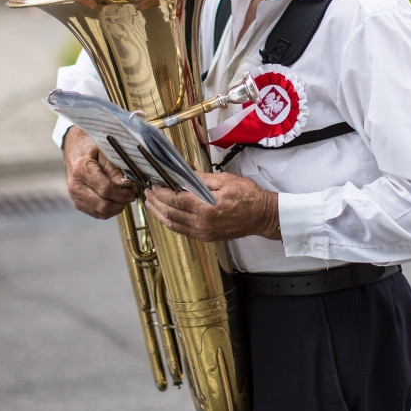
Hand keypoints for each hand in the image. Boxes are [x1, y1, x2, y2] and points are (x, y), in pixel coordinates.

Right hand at [62, 126, 135, 218]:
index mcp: (82, 169)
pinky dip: (109, 210)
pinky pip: (96, 213)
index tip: (132, 189)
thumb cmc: (90, 147)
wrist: (73, 149)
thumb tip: (125, 185)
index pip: (106, 189)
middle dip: (121, 202)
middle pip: (103, 205)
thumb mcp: (104, 151)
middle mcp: (76, 186)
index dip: (122, 193)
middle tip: (130, 194)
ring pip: (100, 212)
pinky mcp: (77, 203)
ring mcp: (75, 196)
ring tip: (123, 197)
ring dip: (116, 207)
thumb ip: (114, 170)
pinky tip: (115, 200)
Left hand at [143, 172, 279, 241]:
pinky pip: (182, 230)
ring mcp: (203, 232)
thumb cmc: (248, 197)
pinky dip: (170, 222)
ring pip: (173, 224)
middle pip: (170, 213)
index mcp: (206, 208)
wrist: (262, 216)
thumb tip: (182, 174)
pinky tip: (165, 215)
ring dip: (159, 213)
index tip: (153, 184)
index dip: (161, 192)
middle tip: (147, 192)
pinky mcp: (206, 237)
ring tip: (150, 204)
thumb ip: (201, 179)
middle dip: (156, 202)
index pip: (175, 200)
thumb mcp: (225, 180)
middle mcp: (202, 224)